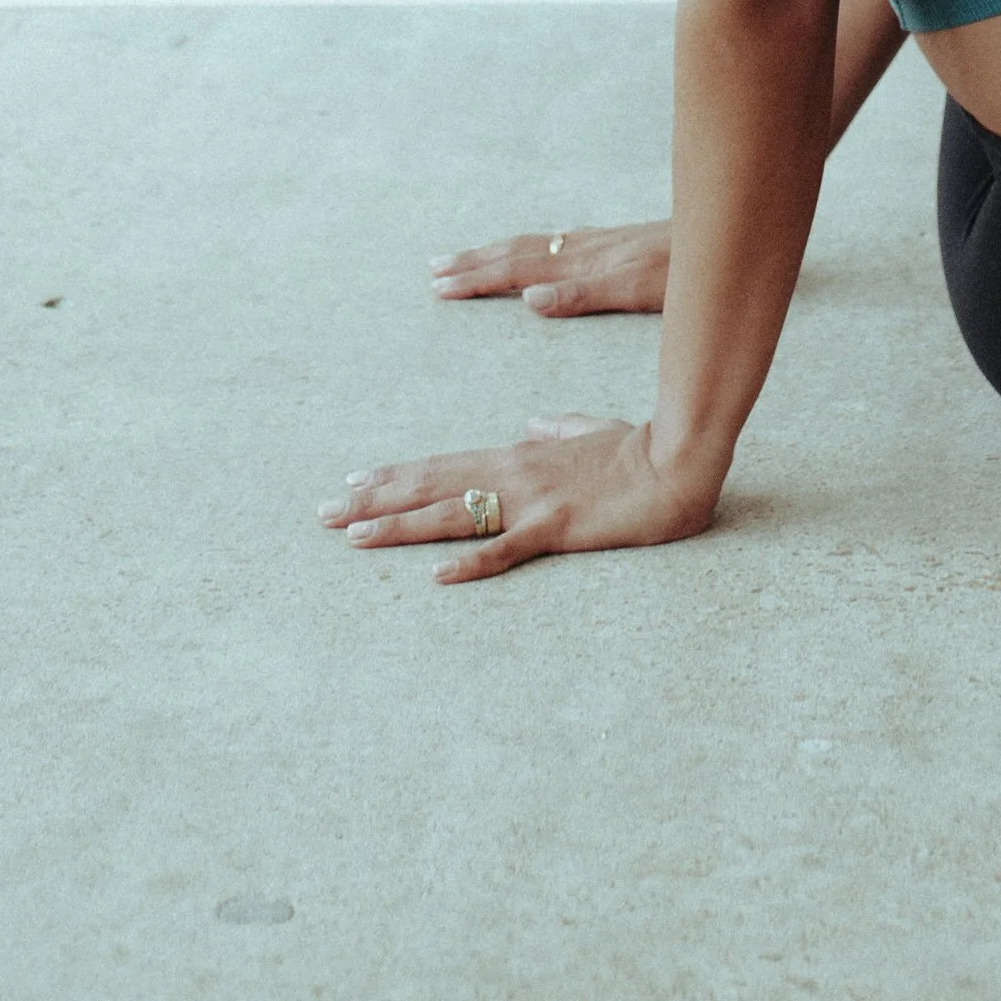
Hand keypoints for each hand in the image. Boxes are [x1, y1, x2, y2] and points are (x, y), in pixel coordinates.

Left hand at [317, 413, 714, 581]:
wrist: (677, 461)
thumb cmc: (637, 449)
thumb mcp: (589, 431)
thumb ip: (557, 427)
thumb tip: (531, 423)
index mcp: (519, 455)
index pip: (443, 466)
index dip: (396, 477)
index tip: (353, 484)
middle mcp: (514, 473)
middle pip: (431, 487)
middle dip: (374, 501)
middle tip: (324, 513)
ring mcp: (532, 502)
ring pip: (452, 515)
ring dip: (398, 527)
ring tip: (352, 537)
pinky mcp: (557, 529)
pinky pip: (505, 550)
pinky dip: (470, 563)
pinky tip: (437, 576)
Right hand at [429, 222, 671, 315]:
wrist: (727, 235)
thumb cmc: (687, 271)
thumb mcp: (637, 289)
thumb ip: (585, 293)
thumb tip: (529, 297)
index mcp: (585, 262)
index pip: (518, 268)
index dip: (479, 278)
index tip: (440, 286)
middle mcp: (586, 248)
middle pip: (519, 253)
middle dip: (475, 263)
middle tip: (433, 271)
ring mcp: (600, 244)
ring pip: (536, 246)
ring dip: (496, 254)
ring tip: (465, 258)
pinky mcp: (615, 244)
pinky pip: (557, 244)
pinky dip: (530, 250)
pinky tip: (533, 255)